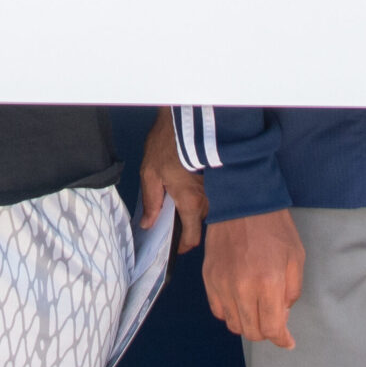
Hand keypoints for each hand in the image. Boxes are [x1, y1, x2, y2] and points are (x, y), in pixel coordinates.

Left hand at [139, 112, 208, 250]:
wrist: (190, 119)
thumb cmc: (169, 144)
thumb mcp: (151, 173)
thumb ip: (151, 201)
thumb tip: (148, 222)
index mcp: (190, 202)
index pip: (192, 237)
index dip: (182, 247)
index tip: (174, 247)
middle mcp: (207, 199)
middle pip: (197, 223)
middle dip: (184, 225)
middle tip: (168, 219)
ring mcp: (214, 188)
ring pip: (203, 209)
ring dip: (191, 209)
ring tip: (173, 200)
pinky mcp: (216, 177)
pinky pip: (208, 195)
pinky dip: (197, 196)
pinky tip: (184, 186)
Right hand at [203, 210, 304, 348]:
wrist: (243, 202)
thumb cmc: (275, 228)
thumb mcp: (296, 258)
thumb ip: (291, 292)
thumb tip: (282, 316)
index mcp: (268, 283)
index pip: (272, 328)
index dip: (282, 339)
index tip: (288, 340)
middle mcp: (242, 288)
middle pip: (251, 331)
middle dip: (266, 331)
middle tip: (274, 321)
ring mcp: (222, 284)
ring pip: (233, 324)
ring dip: (248, 323)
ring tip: (257, 309)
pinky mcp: (209, 278)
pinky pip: (218, 310)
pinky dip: (230, 312)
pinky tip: (241, 301)